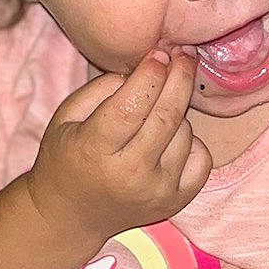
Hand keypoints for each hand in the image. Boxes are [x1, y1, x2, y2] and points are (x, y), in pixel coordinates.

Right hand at [26, 50, 211, 249]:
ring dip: (176, 114)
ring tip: (156, 113)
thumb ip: (100, 88)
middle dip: (179, 77)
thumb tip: (146, 68)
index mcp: (95, 150)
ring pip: (185, 133)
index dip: (150, 74)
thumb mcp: (66, 117)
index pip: (132, 106)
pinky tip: (172, 140)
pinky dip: (192, 143)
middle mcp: (130, 174)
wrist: (70, 216)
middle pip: (167, 116)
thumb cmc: (67, 157)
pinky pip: (202, 159)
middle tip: (183, 55)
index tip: (157, 53)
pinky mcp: (175, 202)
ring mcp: (157, 192)